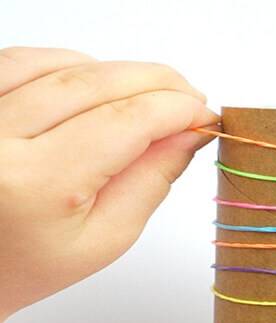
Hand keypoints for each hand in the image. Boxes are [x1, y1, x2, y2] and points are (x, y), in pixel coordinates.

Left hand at [0, 46, 217, 322]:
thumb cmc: (33, 264)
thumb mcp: (107, 237)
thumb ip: (154, 179)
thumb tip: (192, 131)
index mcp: (36, 184)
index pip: (124, 122)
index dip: (175, 108)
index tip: (205, 113)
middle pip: (95, 82)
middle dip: (157, 82)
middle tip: (189, 97)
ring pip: (63, 64)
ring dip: (118, 73)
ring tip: (146, 98)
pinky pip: (25, 58)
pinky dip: (73, 65)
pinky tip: (96, 87)